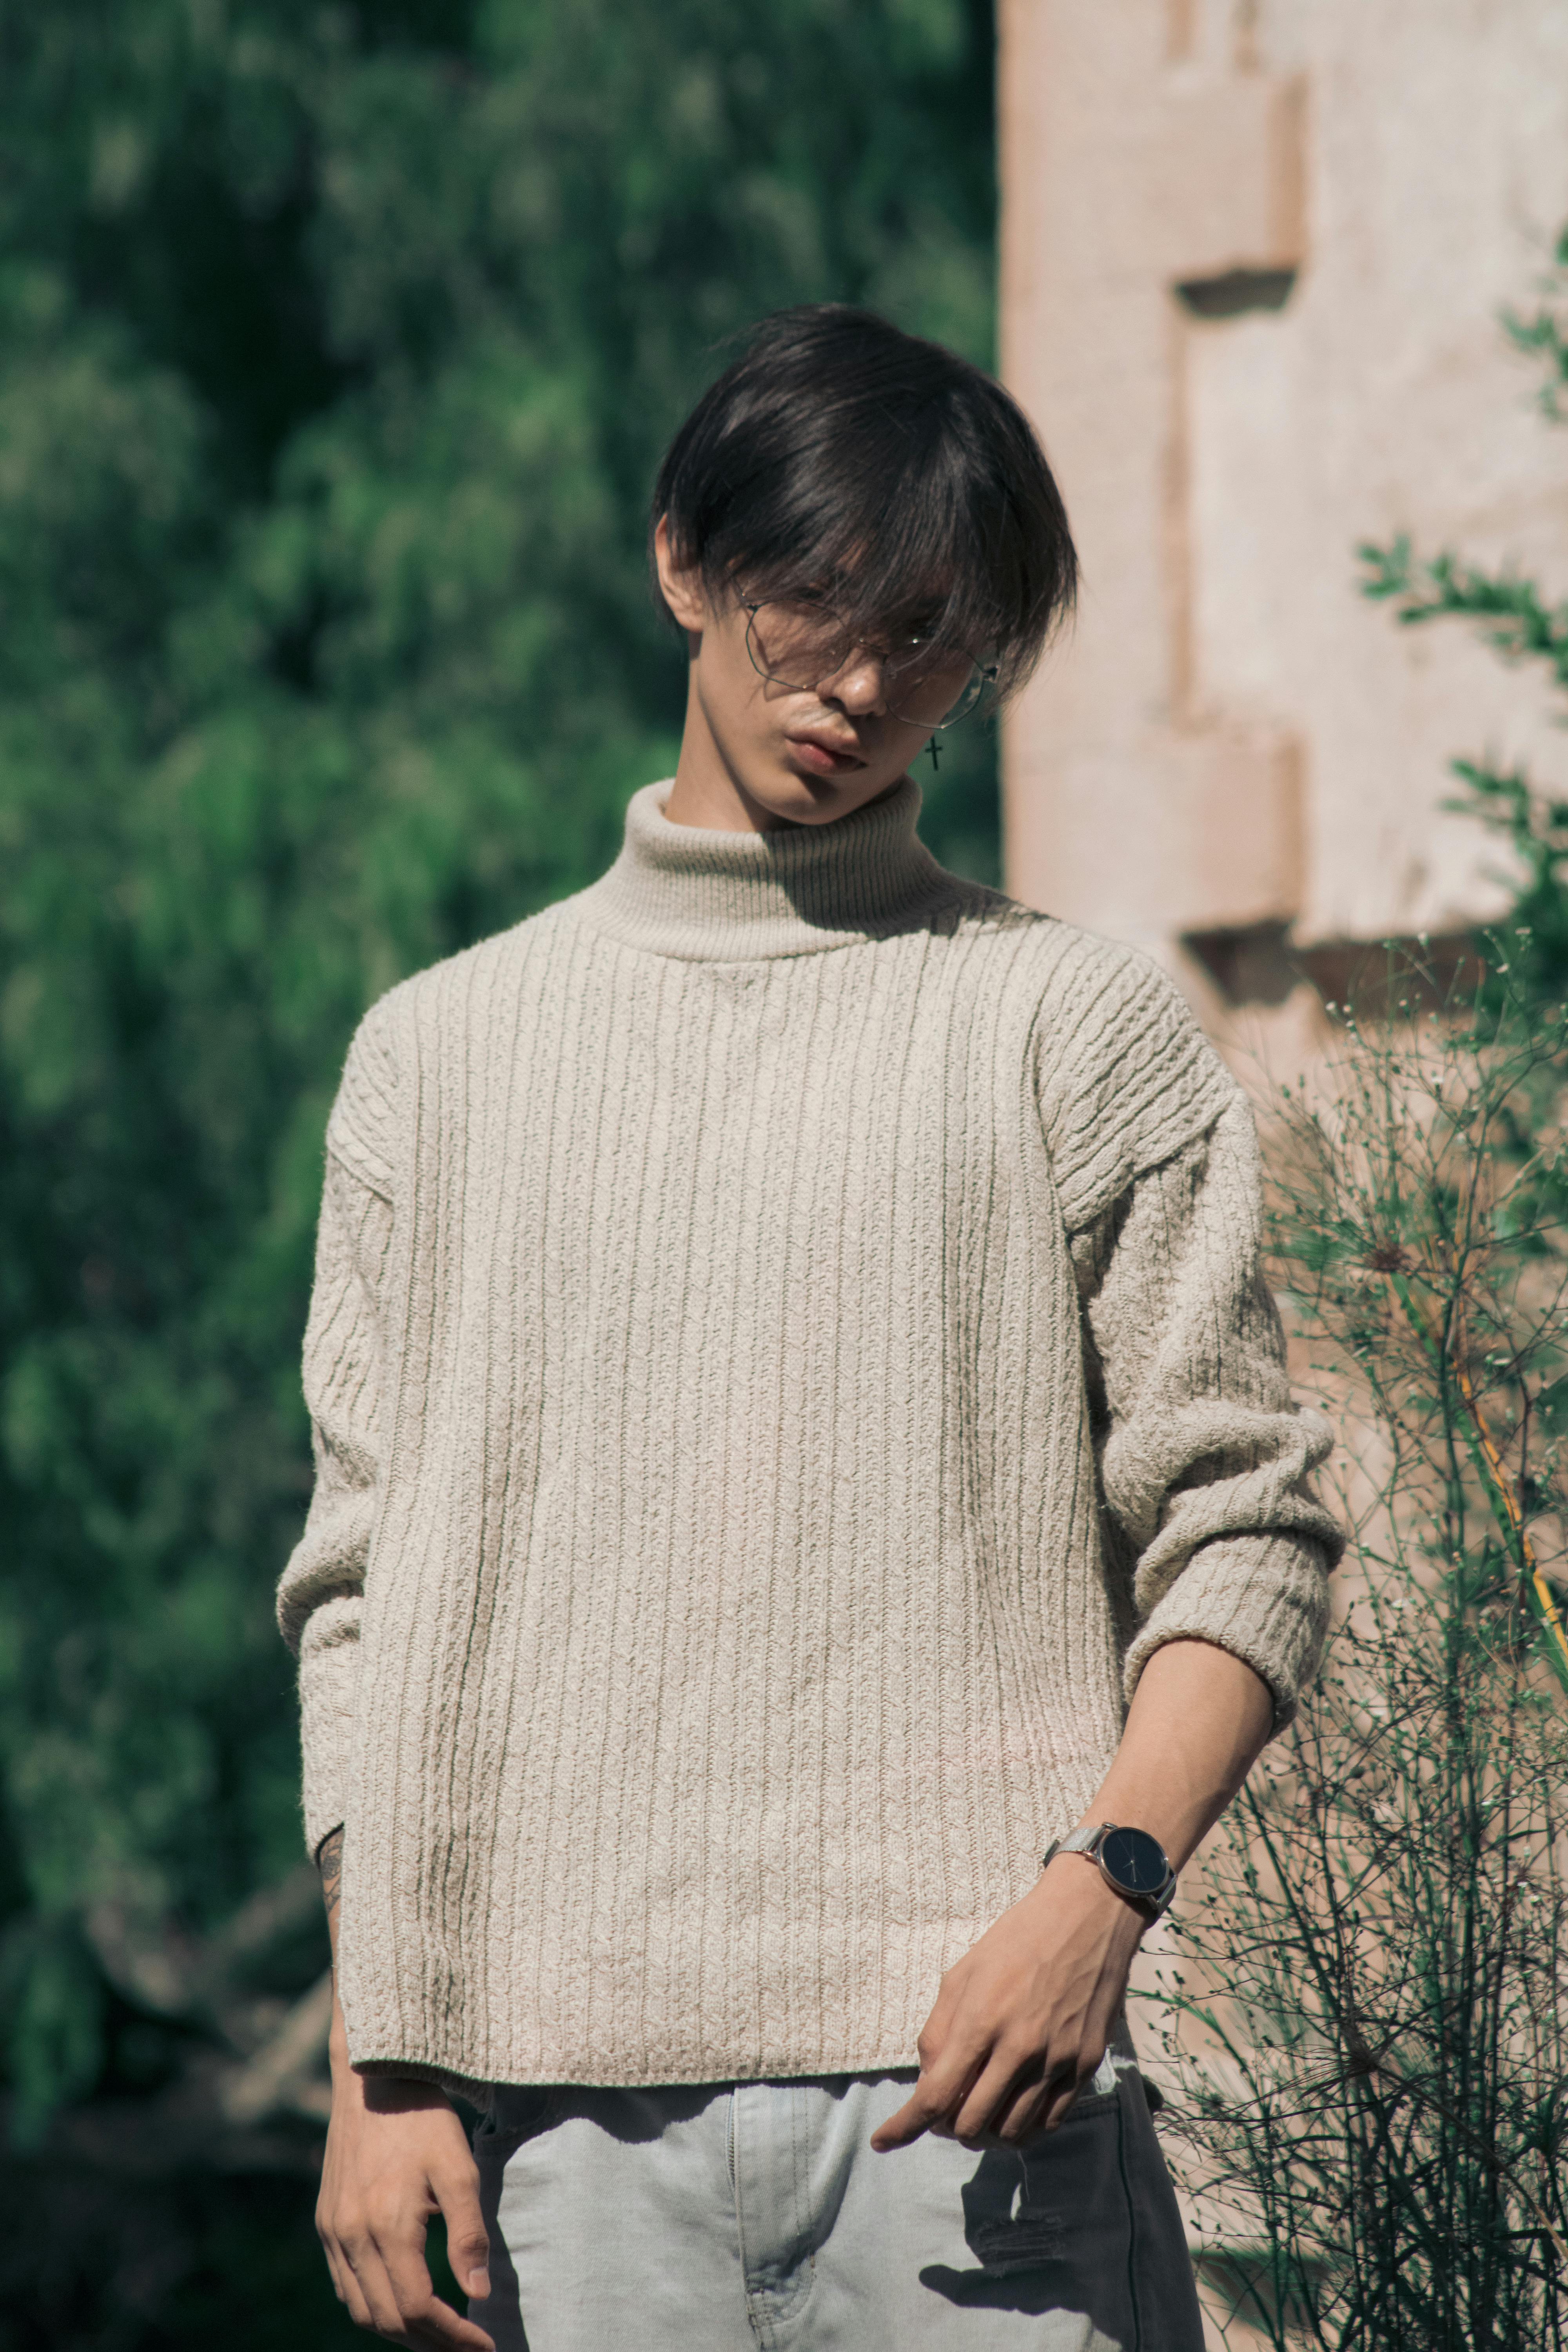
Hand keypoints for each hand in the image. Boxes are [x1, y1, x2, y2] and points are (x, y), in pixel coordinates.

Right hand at [317, 2020, 494, 2349]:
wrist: (373, 2078)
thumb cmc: (423, 2118)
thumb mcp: (458, 2168)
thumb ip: (468, 2234)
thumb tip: (479, 2294)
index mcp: (387, 2225)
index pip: (419, 2308)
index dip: (454, 2336)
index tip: (485, 2345)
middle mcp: (351, 2236)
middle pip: (388, 2320)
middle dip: (431, 2343)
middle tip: (467, 2346)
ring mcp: (333, 2232)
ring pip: (362, 2311)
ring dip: (400, 2331)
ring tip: (440, 2334)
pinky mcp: (326, 2223)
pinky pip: (345, 2287)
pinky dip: (373, 2307)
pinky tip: (401, 2303)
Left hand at [870, 1858, 1145, 2151]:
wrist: (1087, 1917)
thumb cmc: (1017, 1940)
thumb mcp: (962, 1974)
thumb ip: (939, 2031)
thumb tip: (929, 2082)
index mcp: (980, 2021)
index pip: (935, 2097)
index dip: (904, 2128)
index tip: (881, 2142)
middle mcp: (1019, 2048)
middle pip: (971, 2125)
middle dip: (947, 2128)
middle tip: (944, 2111)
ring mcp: (1056, 2061)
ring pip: (1011, 2133)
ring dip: (985, 2133)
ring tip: (979, 2111)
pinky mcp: (1084, 2066)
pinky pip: (1048, 2123)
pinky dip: (1023, 2129)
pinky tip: (1012, 2113)